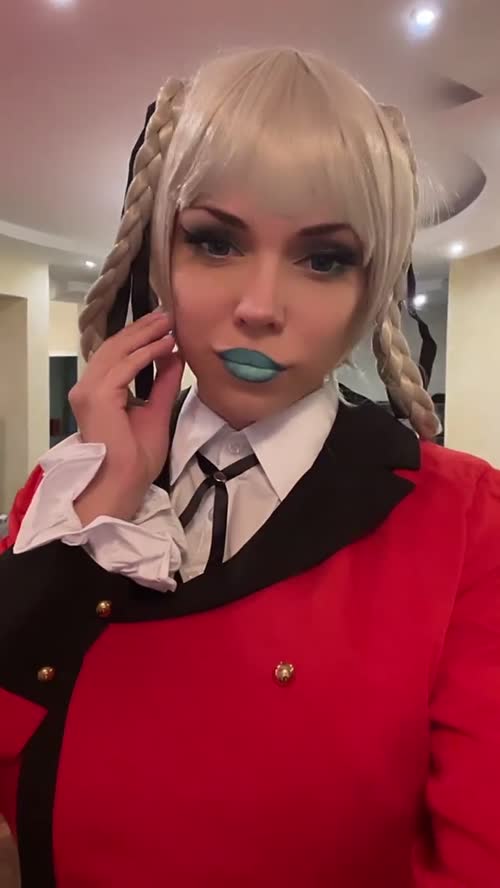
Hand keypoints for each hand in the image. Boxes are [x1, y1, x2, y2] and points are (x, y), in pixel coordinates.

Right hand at [69, 311, 183, 523]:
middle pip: (113, 346)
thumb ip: (163, 383)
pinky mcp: (99, 397)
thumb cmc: (135, 459)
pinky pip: (126, 366)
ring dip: (145, 335)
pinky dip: (147, 353)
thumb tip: (175, 356)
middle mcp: (86, 387)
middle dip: (141, 329)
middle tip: (166, 315)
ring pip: (118, 351)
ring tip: (168, 323)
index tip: (162, 325)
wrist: (123, 483)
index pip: (115, 354)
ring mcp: (89, 391)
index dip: (138, 336)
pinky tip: (166, 345)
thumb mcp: (156, 411)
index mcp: (96, 392)